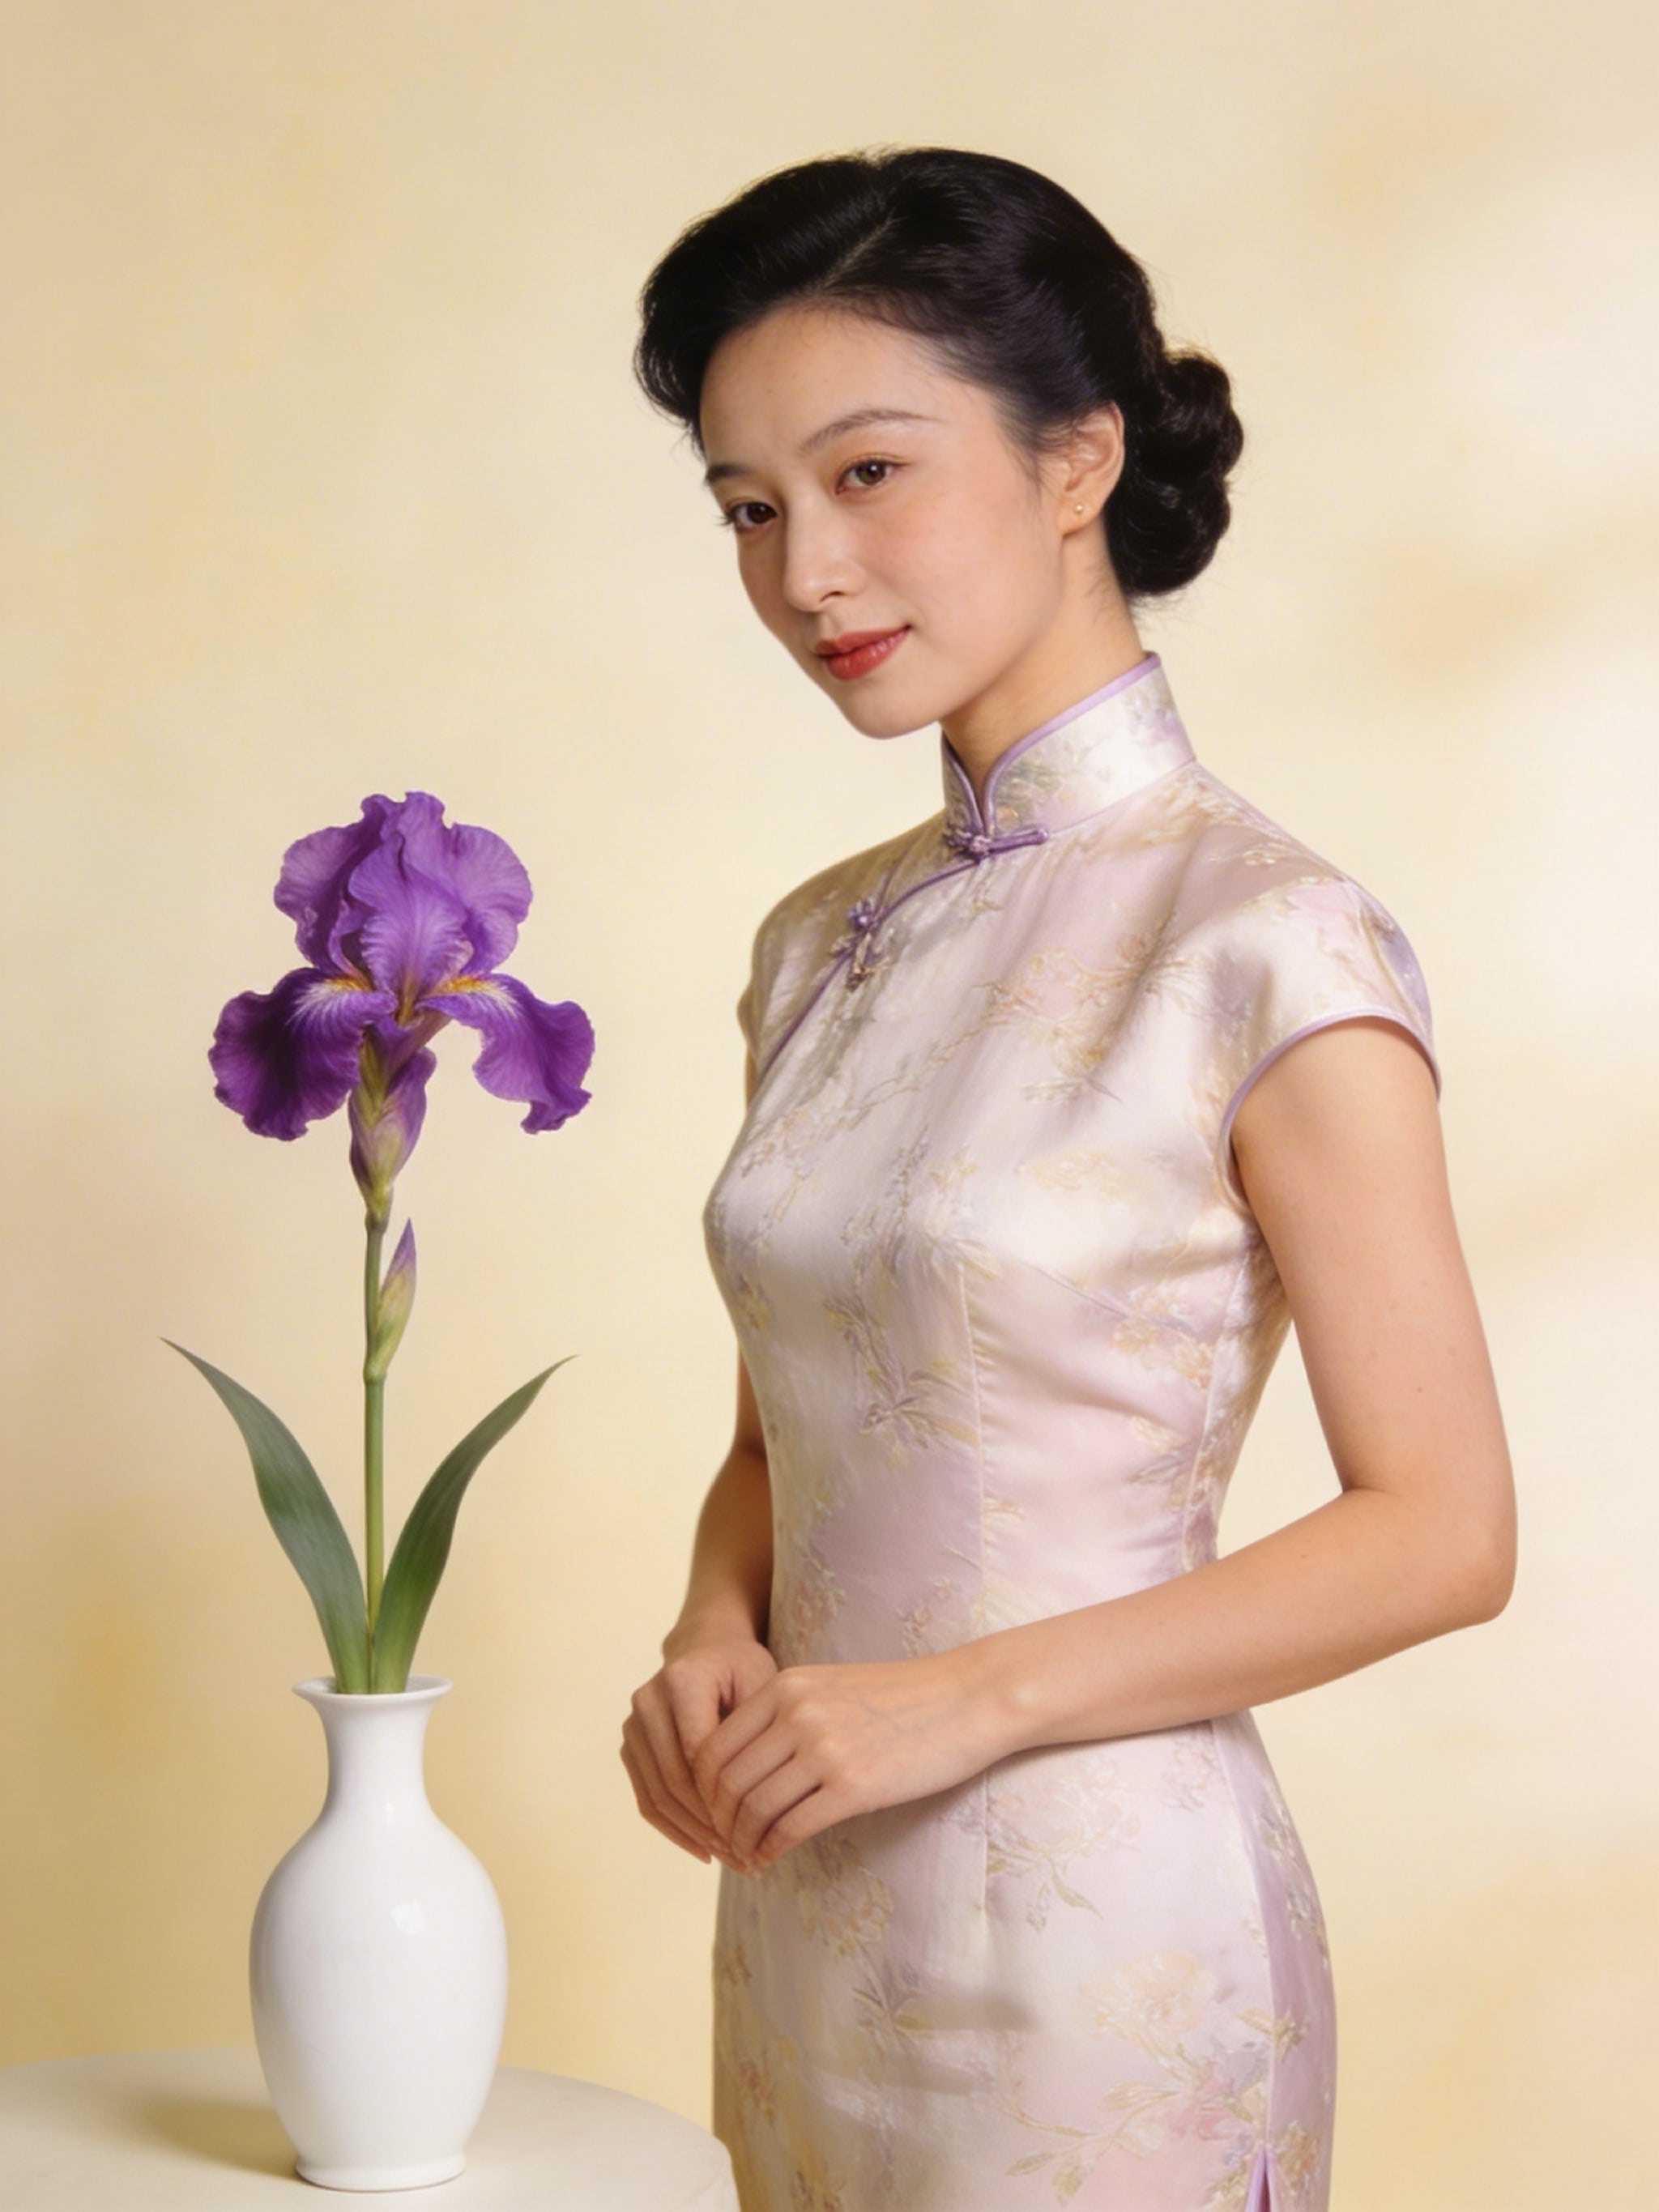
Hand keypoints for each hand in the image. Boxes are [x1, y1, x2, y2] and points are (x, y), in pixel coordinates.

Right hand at [621, 1631, 778, 1867]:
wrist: (706, 1648)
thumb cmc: (743, 1669)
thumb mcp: (762, 1685)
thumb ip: (758, 1733)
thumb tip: (761, 1800)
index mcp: (682, 1680)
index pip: (699, 1753)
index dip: (726, 1796)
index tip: (760, 1828)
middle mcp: (648, 1701)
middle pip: (675, 1779)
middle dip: (711, 1825)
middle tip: (747, 1856)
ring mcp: (633, 1725)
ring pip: (657, 1795)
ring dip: (693, 1834)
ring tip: (731, 1859)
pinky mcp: (631, 1746)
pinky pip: (647, 1798)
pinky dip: (674, 1829)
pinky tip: (704, 1850)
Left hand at [691, 1651, 1002, 1869]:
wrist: (969, 1697)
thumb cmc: (903, 1697)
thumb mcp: (832, 1688)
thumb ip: (787, 1715)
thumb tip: (748, 1764)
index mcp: (785, 1687)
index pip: (714, 1746)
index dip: (703, 1790)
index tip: (711, 1813)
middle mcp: (795, 1714)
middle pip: (725, 1781)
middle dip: (717, 1822)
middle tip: (723, 1846)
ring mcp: (823, 1749)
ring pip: (752, 1809)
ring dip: (741, 1843)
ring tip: (745, 1859)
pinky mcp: (853, 1786)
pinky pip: (790, 1828)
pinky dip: (770, 1851)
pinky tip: (770, 1861)